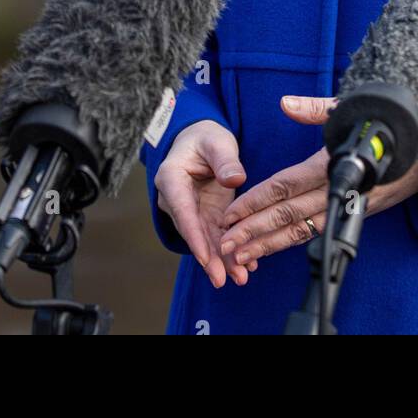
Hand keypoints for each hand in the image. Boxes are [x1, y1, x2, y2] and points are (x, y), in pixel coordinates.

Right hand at [154, 120, 251, 287]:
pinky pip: (216, 236)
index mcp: (171, 178)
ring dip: (221, 260)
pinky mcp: (205, 215)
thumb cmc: (205, 137)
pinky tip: (246, 266)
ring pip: (206, 239)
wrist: (201, 141)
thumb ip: (225, 160)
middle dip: (209, 257)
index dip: (193, 235)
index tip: (204, 256)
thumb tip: (234, 179)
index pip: (182, 210)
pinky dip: (230, 251)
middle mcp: (176, 199)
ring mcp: (191, 210)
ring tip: (240, 278)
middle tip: (221, 279)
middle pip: (193, 232)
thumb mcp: (216, 142)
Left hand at [217, 95, 417, 272]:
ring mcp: (348, 207)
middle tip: (226, 243)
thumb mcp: (351, 109)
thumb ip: (315, 108)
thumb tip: (285, 104)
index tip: (231, 213)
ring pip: (301, 230)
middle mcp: (338, 191)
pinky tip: (274, 247)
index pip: (286, 187)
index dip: (256, 201)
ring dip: (270, 244)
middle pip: (288, 216)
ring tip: (242, 254)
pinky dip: (293, 240)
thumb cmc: (389, 127)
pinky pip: (318, 230)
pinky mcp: (355, 213)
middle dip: (255, 231)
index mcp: (332, 165)